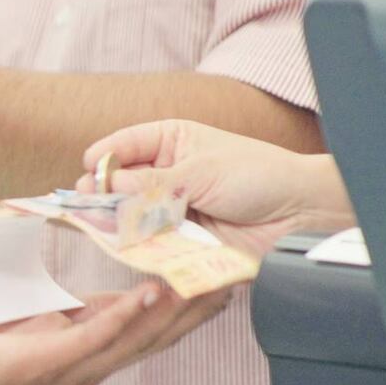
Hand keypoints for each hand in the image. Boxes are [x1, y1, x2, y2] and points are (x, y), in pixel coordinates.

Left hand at [0, 284, 230, 384]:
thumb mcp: (28, 318)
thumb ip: (63, 312)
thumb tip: (88, 298)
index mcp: (83, 351)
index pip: (144, 330)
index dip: (181, 307)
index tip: (212, 281)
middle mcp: (84, 366)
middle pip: (152, 338)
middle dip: (192, 310)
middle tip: (228, 280)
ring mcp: (66, 368)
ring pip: (132, 340)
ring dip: (168, 310)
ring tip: (199, 283)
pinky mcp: (43, 363)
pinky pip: (91, 337)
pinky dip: (122, 315)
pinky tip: (145, 294)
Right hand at [74, 119, 353, 255]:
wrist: (298, 215)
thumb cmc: (257, 177)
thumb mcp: (199, 172)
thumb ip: (150, 183)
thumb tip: (105, 184)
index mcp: (169, 141)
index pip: (123, 146)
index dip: (103, 159)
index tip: (88, 172)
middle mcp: (164, 173)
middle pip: (119, 182)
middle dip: (101, 193)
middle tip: (87, 204)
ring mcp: (169, 206)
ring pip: (129, 213)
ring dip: (115, 220)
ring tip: (96, 224)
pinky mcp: (178, 238)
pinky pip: (147, 240)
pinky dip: (134, 243)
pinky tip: (120, 242)